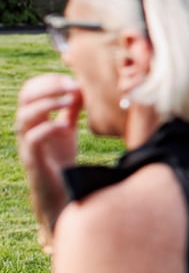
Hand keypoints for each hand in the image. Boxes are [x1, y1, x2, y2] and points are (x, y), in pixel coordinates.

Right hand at [14, 74, 83, 245]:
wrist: (61, 192)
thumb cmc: (61, 159)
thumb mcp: (67, 129)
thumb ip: (71, 109)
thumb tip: (80, 87)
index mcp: (35, 119)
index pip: (30, 90)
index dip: (48, 81)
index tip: (72, 80)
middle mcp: (27, 128)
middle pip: (26, 98)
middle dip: (48, 86)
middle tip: (73, 85)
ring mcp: (27, 144)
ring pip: (24, 116)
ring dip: (48, 103)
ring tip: (70, 100)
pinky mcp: (33, 160)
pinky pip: (32, 139)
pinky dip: (47, 128)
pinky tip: (65, 126)